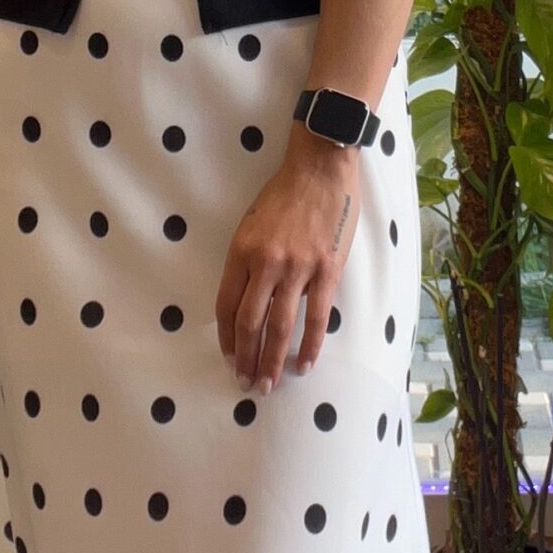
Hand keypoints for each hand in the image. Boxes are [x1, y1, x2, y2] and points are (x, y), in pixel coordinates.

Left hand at [215, 136, 359, 394]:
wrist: (320, 167)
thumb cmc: (285, 193)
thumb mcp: (252, 224)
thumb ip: (248, 261)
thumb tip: (246, 301)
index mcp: (242, 251)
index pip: (226, 305)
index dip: (226, 338)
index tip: (229, 357)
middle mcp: (265, 262)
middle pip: (250, 323)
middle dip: (246, 358)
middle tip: (246, 383)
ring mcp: (297, 267)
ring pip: (279, 326)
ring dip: (272, 360)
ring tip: (269, 384)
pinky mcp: (326, 269)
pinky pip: (316, 317)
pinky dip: (309, 345)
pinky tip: (304, 364)